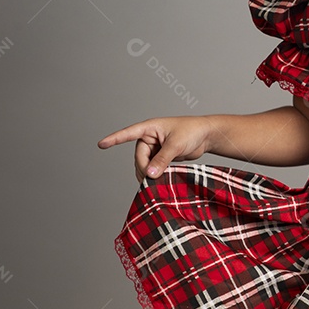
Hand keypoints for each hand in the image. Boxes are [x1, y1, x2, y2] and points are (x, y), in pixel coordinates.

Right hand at [98, 116, 212, 182]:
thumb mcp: (176, 145)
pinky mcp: (160, 157)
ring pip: (144, 165)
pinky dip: (154, 174)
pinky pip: (151, 168)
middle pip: (138, 157)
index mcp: (150, 128)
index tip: (101, 144)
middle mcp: (149, 138)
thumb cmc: (192, 131)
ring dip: (149, 173)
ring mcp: (154, 148)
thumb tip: (149, 174)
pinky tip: (160, 180)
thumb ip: (162, 159)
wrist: (207, 136)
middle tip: (153, 178)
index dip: (114, 139)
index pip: (128, 133)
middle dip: (144, 168)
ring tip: (158, 180)